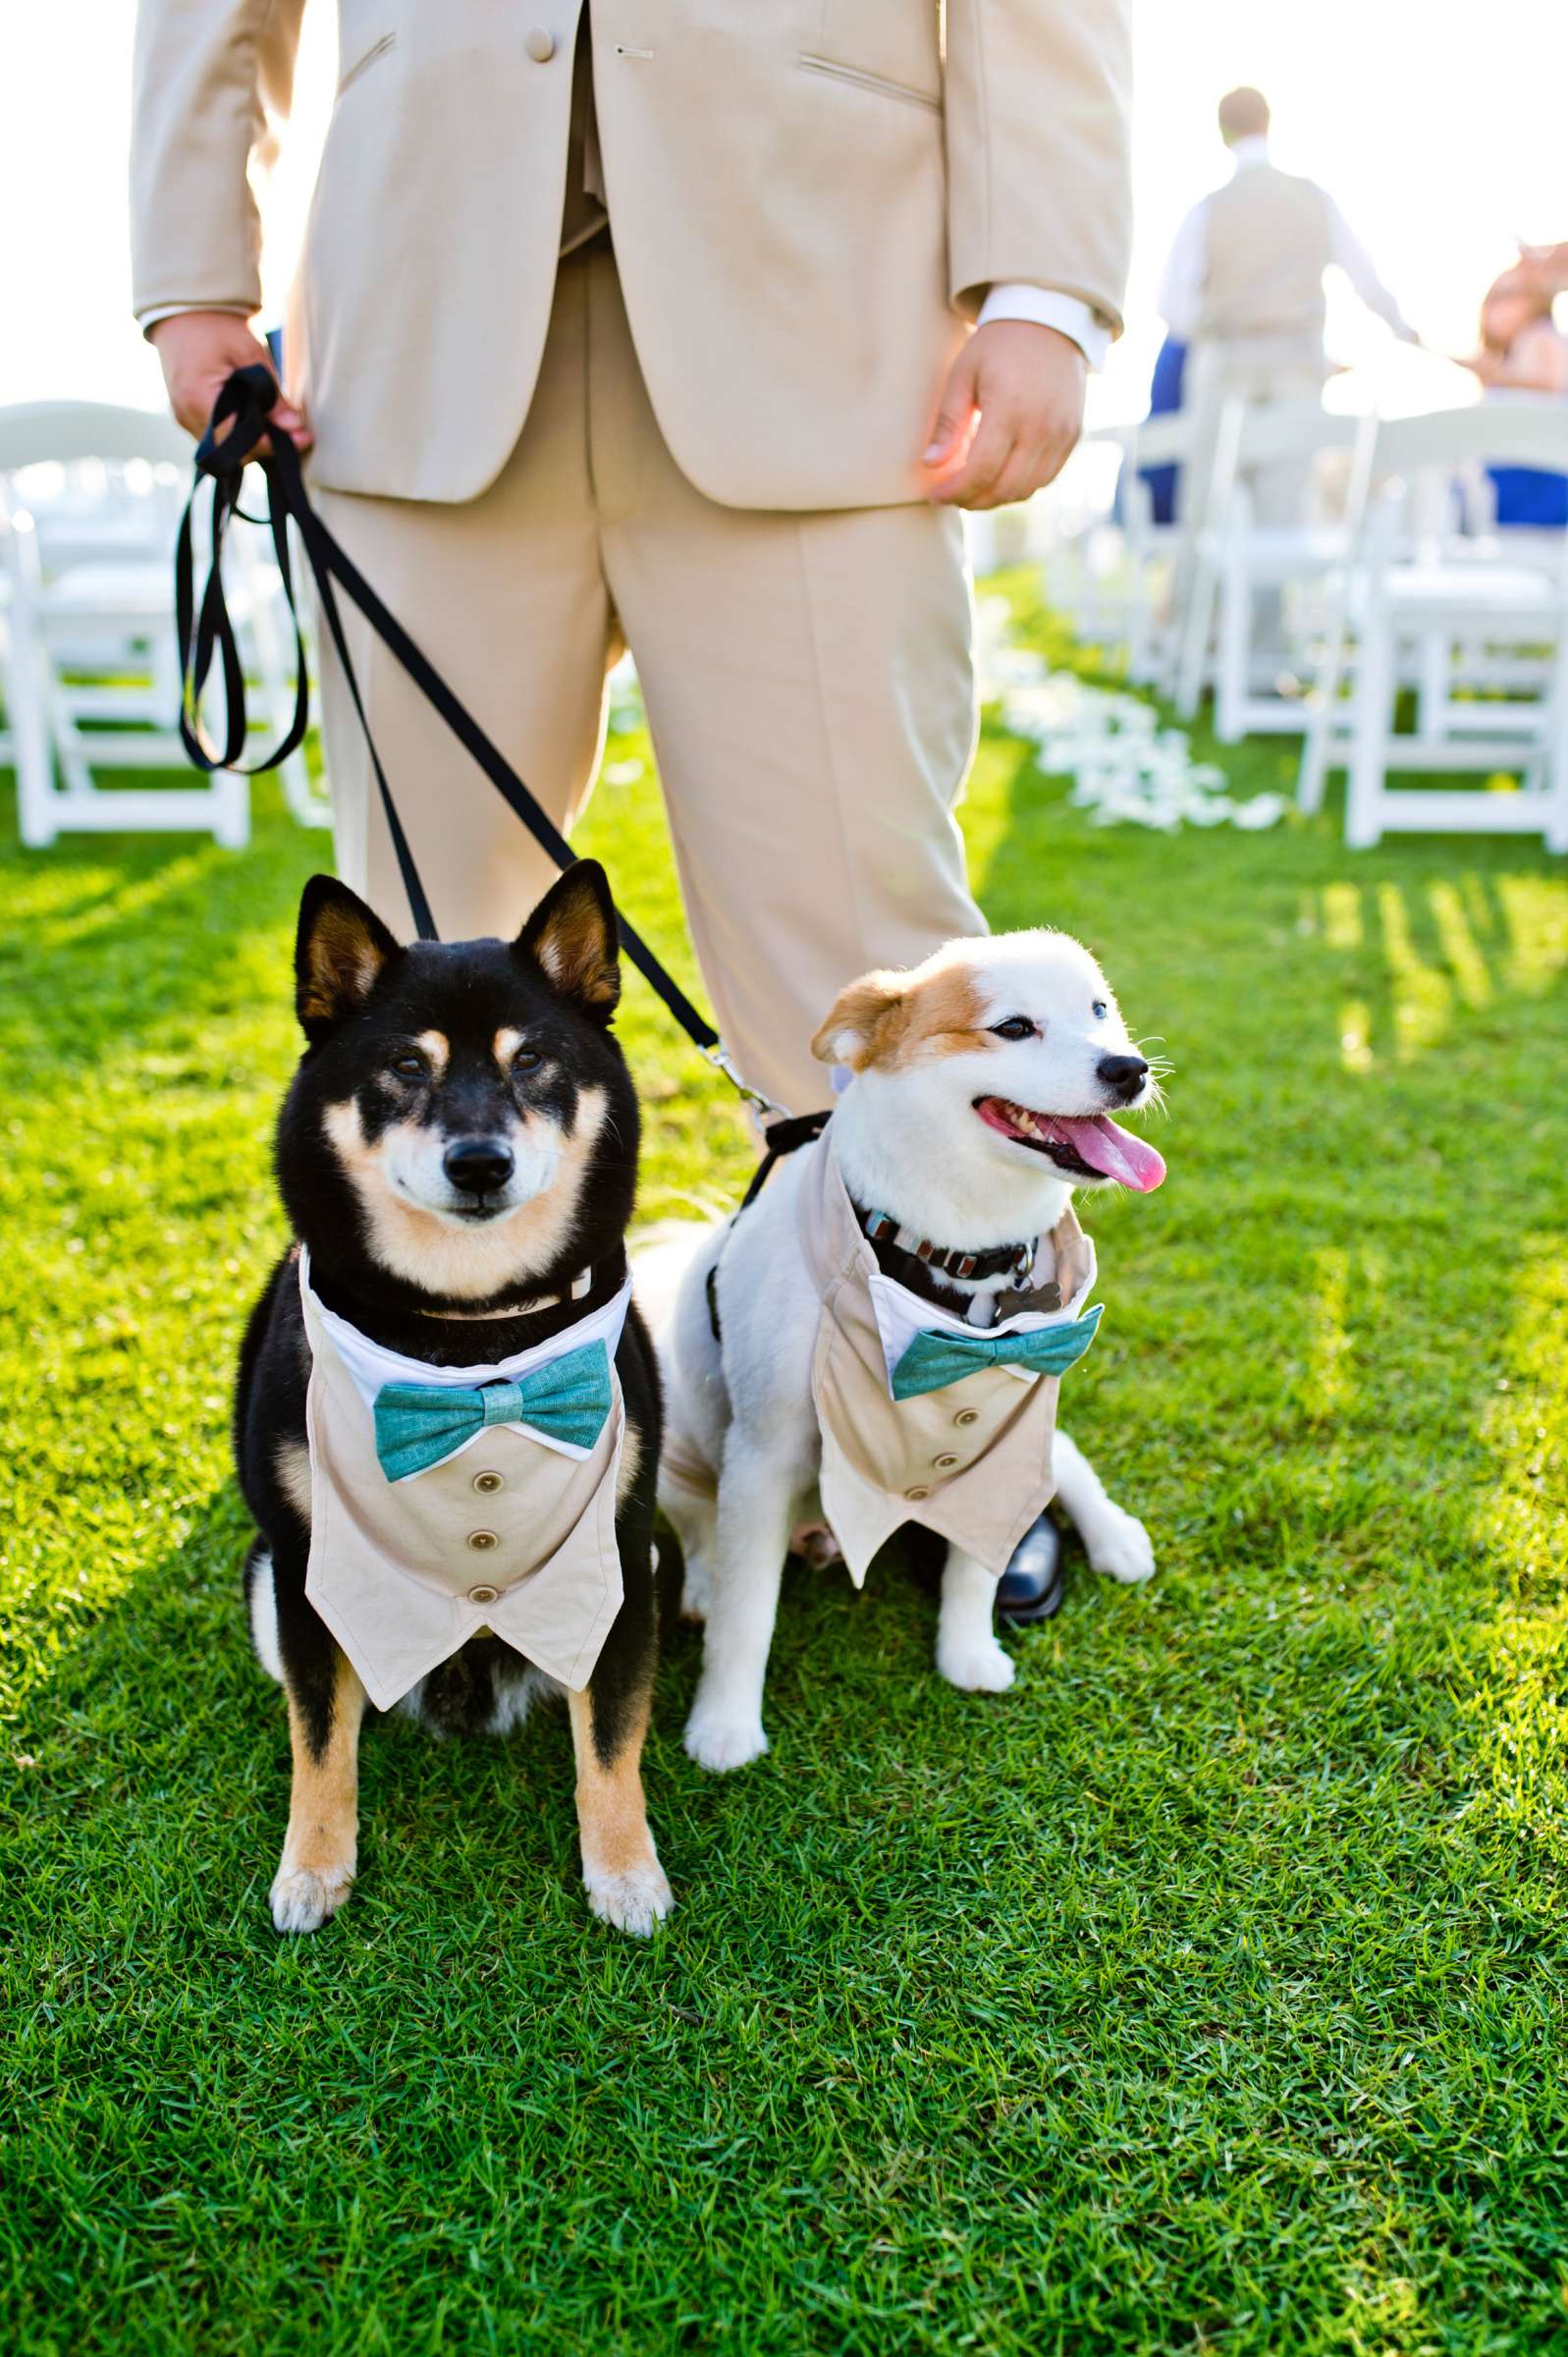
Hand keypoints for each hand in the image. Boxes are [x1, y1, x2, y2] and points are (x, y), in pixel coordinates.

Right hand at [149, 311, 311, 451]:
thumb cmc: (215, 326)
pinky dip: (241, 436)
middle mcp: (187, 416)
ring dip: (255, 445)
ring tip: (283, 430)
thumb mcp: (250, 352)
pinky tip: (262, 424)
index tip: (302, 439)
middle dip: (267, 447)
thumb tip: (294, 425)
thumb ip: (271, 392)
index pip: (239, 439)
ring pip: (227, 450)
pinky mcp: (189, 418)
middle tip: (299, 436)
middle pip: (233, 452)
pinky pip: (219, 439)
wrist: (183, 313)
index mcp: (197, 398)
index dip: (272, 443)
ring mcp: (185, 420)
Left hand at [923, 320, 1085, 509]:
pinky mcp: (1073, 436)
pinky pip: (1045, 478)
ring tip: (972, 488)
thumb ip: (948, 422)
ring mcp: (1062, 434)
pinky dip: (1020, 486)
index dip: (955, 491)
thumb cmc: (998, 345)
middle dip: (973, 500)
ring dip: (996, 498)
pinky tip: (999, 476)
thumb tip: (929, 465)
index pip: (980, 471)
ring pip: (1026, 489)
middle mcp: (1041, 426)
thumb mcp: (964, 373)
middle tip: (951, 496)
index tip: (935, 496)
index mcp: (1010, 408)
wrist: (1050, 320)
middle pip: (1004, 488)